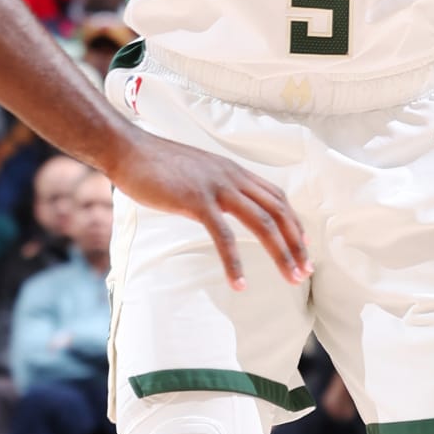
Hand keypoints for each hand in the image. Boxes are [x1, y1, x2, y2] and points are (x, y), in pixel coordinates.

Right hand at [112, 128, 306, 289]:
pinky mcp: (197, 201)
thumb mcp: (197, 172)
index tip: (304, 245)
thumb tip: (223, 207)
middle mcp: (232, 177)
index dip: (294, 222)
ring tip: (290, 279)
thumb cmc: (157, 164)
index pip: (276, 197)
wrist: (128, 150)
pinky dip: (235, 262)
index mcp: (234, 171)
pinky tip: (239, 283)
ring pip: (261, 223)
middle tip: (305, 271)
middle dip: (296, 243)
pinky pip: (223, 236)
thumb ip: (215, 187)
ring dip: (280, 253)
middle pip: (278, 212)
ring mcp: (216, 188)